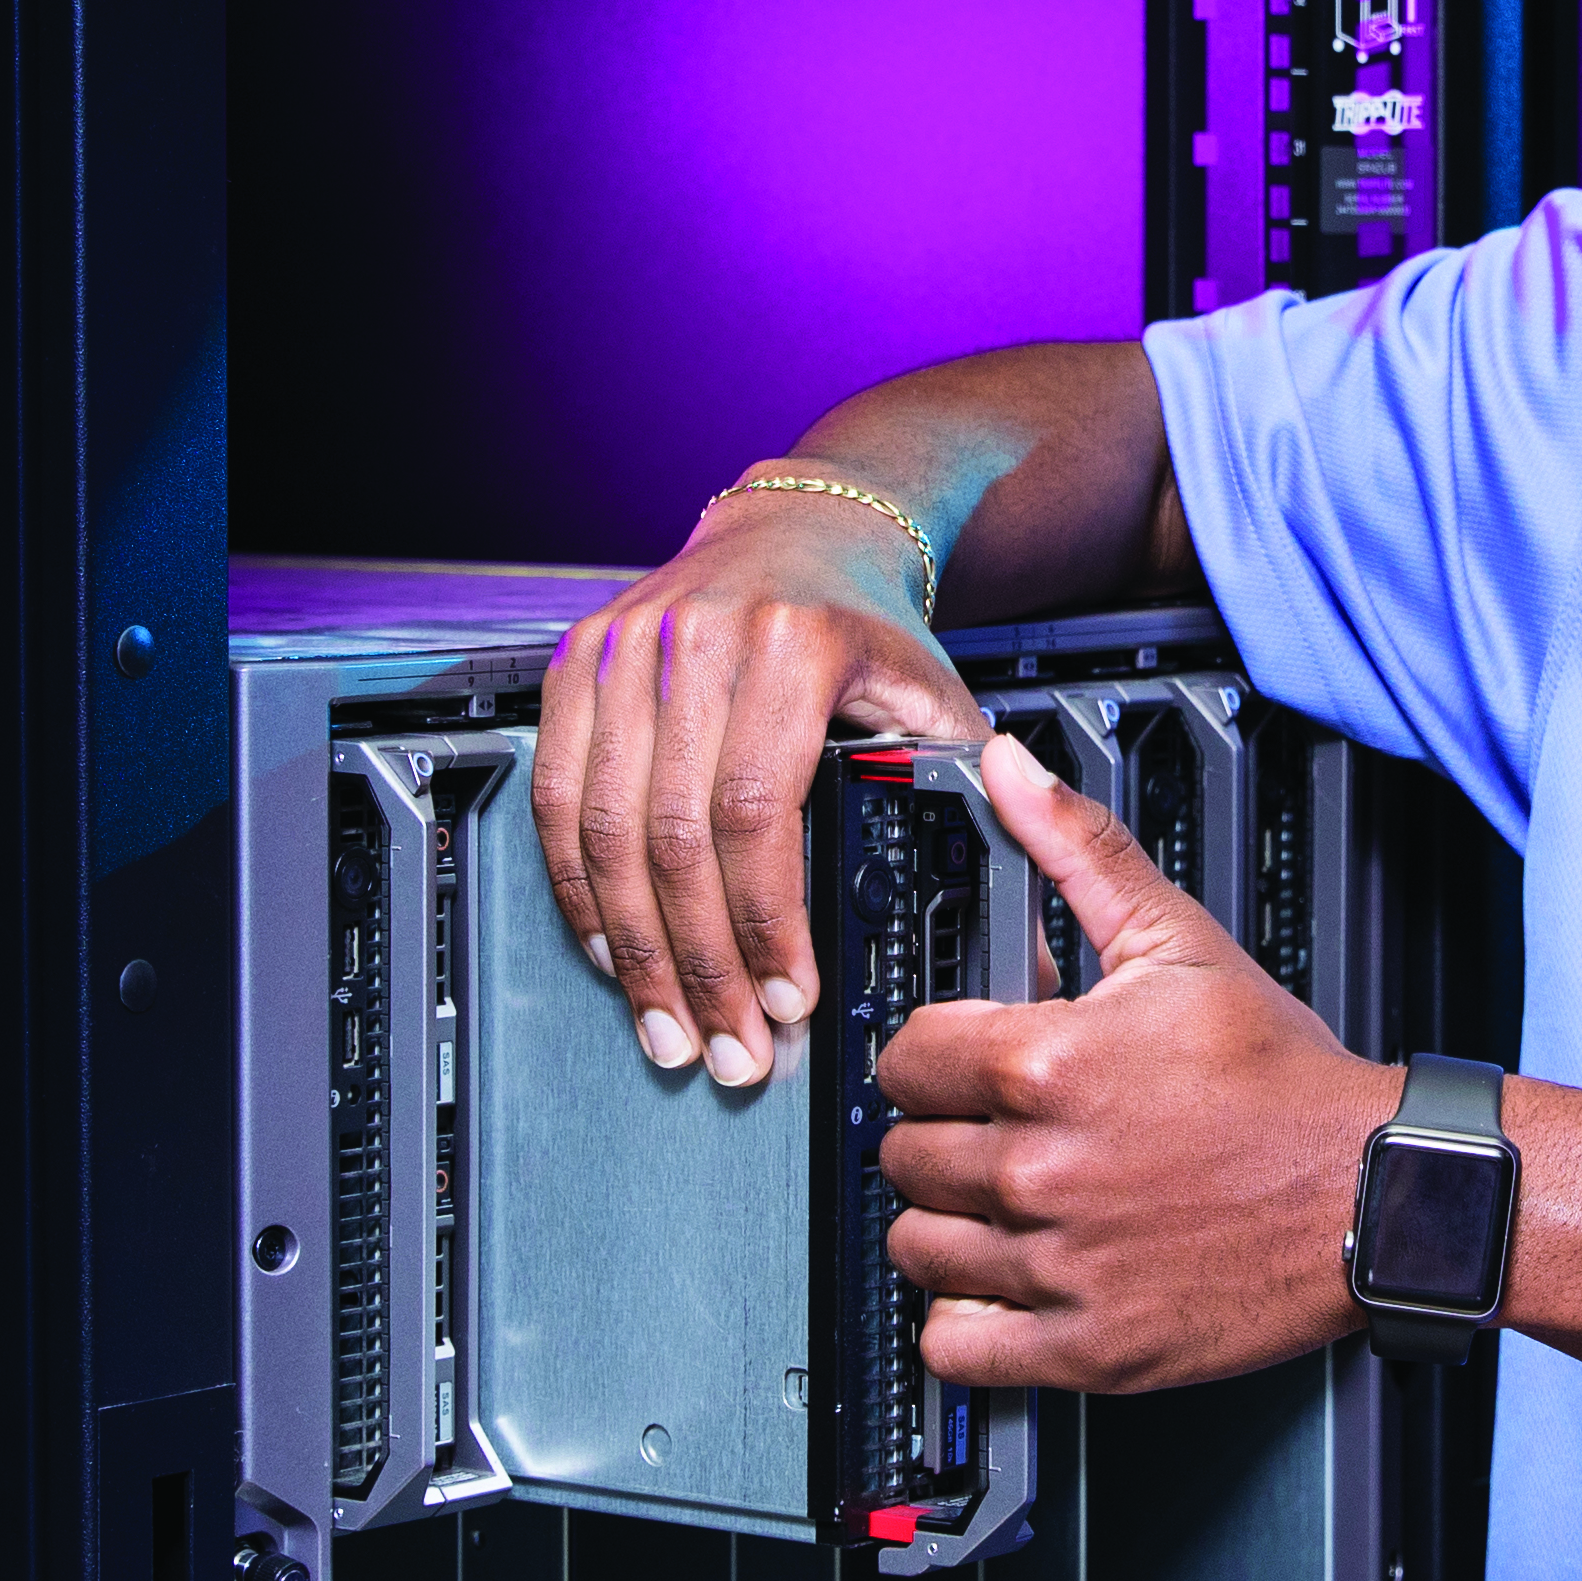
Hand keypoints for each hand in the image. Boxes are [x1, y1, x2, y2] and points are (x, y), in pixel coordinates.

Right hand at [532, 482, 984, 1090]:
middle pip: (674, 836)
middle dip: (699, 965)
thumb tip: (1025, 942)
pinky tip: (614, 951)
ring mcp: (627, 648)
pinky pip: (556, 798)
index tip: (787, 1002)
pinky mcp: (578, 663)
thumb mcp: (935, 701)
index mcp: (793, 645)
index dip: (762, 922)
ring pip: (602, 829)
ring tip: (669, 1026)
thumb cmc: (867, 626)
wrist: (798, 532)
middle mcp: (698, 639)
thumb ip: (976, 809)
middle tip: (726, 1048)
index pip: (758, 811)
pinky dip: (580, 889)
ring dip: (633, 949)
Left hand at [876, 732, 1401, 1394]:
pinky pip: (956, 1346)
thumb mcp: (1181, 940)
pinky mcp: (1088, 1346)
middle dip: (941, 1137)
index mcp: (1045, 1065)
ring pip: (917, 1248)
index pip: (902, 1060)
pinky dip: (964, 1322)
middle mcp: (1039, 1169)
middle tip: (993, 1134)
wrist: (1378, 1193)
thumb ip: (1078, 850)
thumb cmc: (1285, 1082)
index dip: (932, 1056)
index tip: (963, 1066)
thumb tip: (1011, 771)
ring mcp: (1060, 1264)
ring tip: (1000, 1207)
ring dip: (946, 1226)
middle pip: (903, 1155)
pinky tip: (1003, 1286)